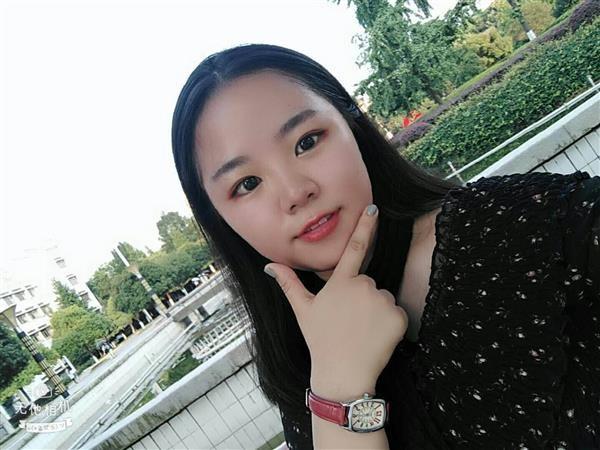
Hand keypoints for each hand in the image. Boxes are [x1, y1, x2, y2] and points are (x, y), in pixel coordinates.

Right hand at [264, 204, 408, 396]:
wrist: (343, 374)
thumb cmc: (321, 341)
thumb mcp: (303, 310)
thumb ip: (289, 283)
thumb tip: (269, 265)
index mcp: (341, 282)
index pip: (355, 247)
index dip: (365, 226)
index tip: (373, 208)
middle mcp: (363, 286)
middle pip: (368, 283)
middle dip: (362, 297)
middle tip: (350, 321)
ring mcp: (382, 300)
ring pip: (383, 298)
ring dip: (376, 311)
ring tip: (362, 331)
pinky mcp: (398, 317)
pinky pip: (396, 314)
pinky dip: (390, 325)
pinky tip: (376, 337)